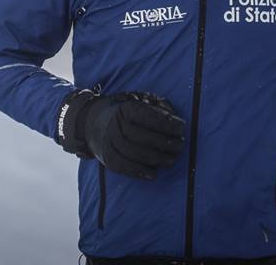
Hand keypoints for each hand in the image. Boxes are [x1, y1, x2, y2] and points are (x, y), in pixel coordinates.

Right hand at [58, 89, 185, 179]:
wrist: (94, 122)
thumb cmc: (127, 113)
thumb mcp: (141, 102)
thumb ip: (158, 108)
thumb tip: (175, 120)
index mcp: (125, 108)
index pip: (147, 116)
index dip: (166, 122)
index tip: (181, 127)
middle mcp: (115, 124)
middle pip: (141, 136)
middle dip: (165, 142)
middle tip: (180, 145)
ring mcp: (109, 142)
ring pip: (133, 152)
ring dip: (156, 159)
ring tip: (171, 159)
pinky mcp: (107, 158)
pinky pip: (123, 167)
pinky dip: (139, 172)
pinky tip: (154, 173)